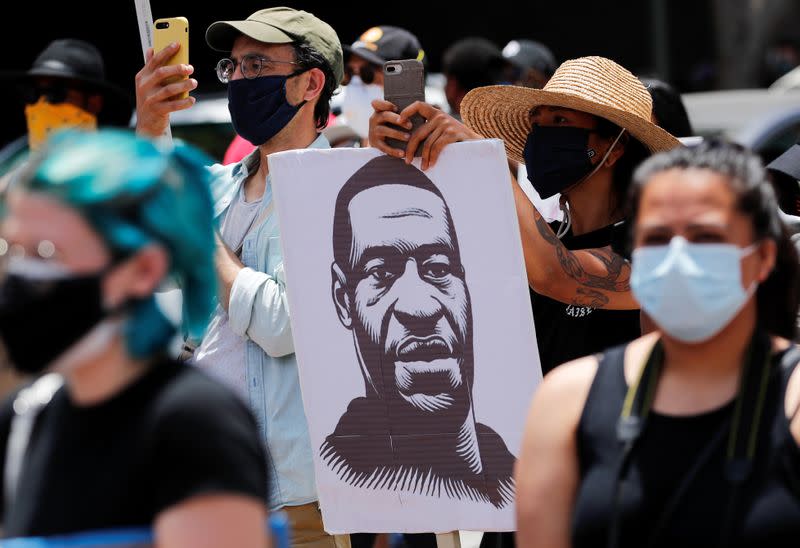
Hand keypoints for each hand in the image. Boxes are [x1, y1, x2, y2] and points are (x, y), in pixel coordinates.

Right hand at [135, 43, 196, 137]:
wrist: (147, 125)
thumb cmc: (152, 101)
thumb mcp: (147, 83)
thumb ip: (150, 68)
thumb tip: (151, 49)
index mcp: (142, 76)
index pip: (154, 61)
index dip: (166, 51)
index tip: (177, 44)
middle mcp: (144, 86)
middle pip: (162, 73)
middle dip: (177, 68)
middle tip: (190, 68)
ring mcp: (150, 99)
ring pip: (169, 89)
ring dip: (184, 85)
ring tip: (194, 82)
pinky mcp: (157, 111)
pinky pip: (173, 105)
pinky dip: (184, 102)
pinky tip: (192, 100)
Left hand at [368, 100, 482, 169]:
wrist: (479, 145)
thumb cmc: (458, 142)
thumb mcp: (443, 132)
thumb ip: (430, 132)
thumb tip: (410, 145)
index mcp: (436, 114)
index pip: (418, 105)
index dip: (407, 111)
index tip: (399, 121)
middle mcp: (441, 116)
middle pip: (418, 132)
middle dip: (411, 148)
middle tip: (407, 161)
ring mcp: (447, 124)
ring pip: (428, 143)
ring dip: (424, 158)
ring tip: (423, 168)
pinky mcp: (453, 133)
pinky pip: (437, 147)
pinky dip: (432, 158)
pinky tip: (431, 165)